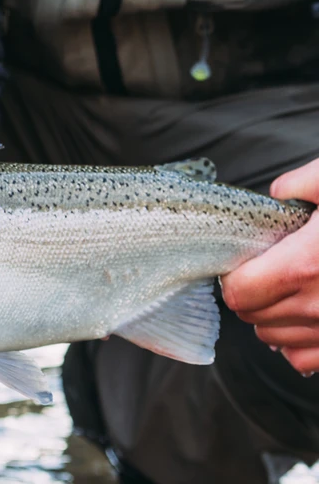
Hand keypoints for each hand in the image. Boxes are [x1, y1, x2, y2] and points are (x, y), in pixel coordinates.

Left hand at [222, 158, 318, 375]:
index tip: (244, 261)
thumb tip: (279, 193)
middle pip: (255, 318)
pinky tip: (309, 317)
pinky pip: (307, 361)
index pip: (241, 291)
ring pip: (278, 342)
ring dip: (275, 320)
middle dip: (253, 296)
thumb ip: (301, 184)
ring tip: (290, 292)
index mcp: (305, 265)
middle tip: (266, 272)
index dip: (235, 275)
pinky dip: (301, 344)